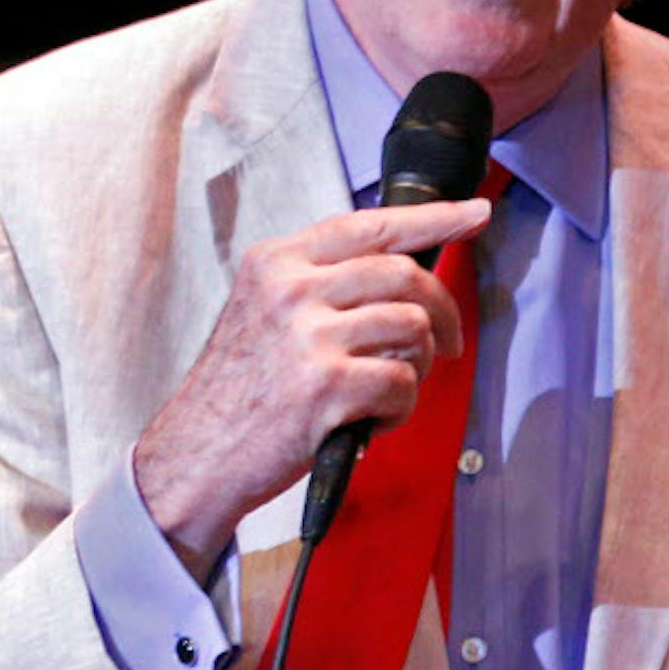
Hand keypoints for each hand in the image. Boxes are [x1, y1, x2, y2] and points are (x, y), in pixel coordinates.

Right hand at [134, 199, 487, 566]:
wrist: (196, 454)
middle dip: (443, 310)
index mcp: (275, 262)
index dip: (432, 218)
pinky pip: (403, 382)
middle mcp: (290, 289)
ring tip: (393, 387)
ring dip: (419, 364)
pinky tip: (374, 418)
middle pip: (404, 275)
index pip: (369, 226)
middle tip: (448, 343)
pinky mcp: (326, 386)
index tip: (472, 215)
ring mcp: (308, 336)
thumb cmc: (237, 389)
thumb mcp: (261, 310)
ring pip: (413, 328)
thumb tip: (402, 274)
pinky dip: (401, 407)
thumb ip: (318, 283)